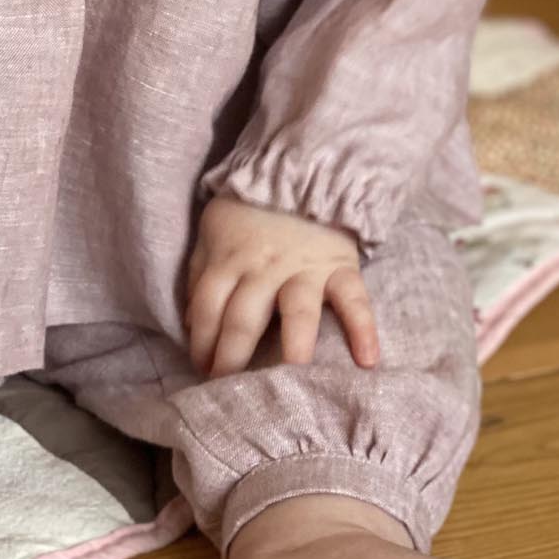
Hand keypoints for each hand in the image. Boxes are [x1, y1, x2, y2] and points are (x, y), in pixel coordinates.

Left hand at [185, 195, 377, 377]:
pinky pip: (354, 300)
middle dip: (233, 358)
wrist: (302, 168)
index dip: (202, 341)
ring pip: (297, 312)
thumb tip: (191, 322)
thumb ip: (200, 273)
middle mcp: (264, 269)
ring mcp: (304, 269)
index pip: (208, 308)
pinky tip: (368, 361)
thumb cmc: (250, 209)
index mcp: (229, 259)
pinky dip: (364, 329)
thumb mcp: (213, 232)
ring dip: (293, 347)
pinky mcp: (340, 267)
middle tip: (230, 390)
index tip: (202, 369)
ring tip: (290, 379)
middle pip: (243, 319)